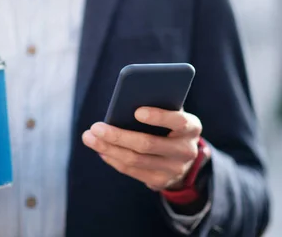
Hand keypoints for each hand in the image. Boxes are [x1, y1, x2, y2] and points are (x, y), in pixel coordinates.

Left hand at [82, 107, 204, 190]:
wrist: (183, 157)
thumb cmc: (170, 124)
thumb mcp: (170, 112)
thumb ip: (156, 104)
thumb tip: (125, 100)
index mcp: (192, 126)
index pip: (178, 121)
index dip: (158, 117)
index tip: (137, 111)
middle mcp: (186, 150)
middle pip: (147, 144)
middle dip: (118, 135)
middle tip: (95, 127)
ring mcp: (174, 169)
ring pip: (135, 159)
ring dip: (108, 148)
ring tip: (89, 137)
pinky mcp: (161, 181)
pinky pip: (132, 171)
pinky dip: (113, 159)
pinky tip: (101, 149)